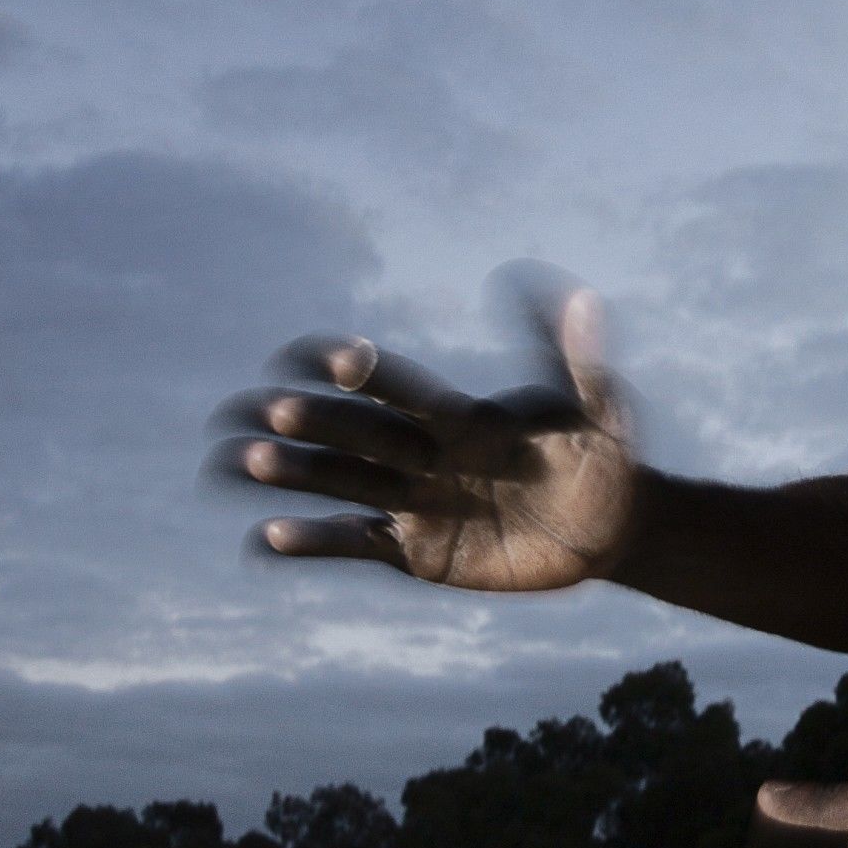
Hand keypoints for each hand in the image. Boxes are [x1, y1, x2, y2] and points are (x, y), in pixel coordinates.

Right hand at [211, 289, 635, 590]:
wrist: (613, 525)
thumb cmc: (606, 453)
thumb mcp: (601, 406)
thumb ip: (582, 359)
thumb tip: (581, 295)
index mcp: (465, 415)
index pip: (406, 388)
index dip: (372, 374)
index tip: (330, 359)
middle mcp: (429, 452)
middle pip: (360, 433)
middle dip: (315, 422)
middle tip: (258, 408)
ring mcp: (420, 502)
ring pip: (343, 483)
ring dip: (295, 474)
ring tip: (235, 463)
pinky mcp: (419, 552)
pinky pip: (358, 545)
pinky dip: (314, 542)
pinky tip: (267, 537)